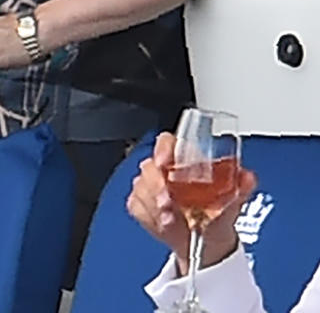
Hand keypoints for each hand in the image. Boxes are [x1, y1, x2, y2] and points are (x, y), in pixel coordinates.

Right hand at [126, 131, 256, 272]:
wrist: (206, 242)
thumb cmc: (216, 213)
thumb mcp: (232, 200)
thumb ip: (241, 187)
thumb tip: (248, 178)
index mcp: (185, 159)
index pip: (167, 142)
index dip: (163, 149)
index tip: (165, 162)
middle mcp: (165, 169)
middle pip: (150, 166)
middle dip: (156, 187)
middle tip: (168, 204)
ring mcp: (150, 186)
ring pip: (141, 188)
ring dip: (154, 207)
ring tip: (171, 221)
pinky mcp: (141, 203)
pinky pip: (136, 206)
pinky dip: (149, 218)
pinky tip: (163, 225)